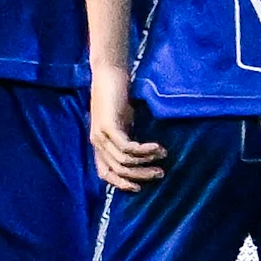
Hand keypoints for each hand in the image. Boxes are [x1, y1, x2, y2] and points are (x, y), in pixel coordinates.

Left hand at [90, 65, 161, 192]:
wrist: (109, 72)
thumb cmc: (118, 94)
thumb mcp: (124, 121)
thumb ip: (128, 136)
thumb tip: (145, 154)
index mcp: (99, 143)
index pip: (104, 172)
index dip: (120, 183)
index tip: (139, 188)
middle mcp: (97, 142)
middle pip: (118, 170)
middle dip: (141, 175)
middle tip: (160, 174)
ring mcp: (101, 135)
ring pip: (124, 161)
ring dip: (146, 162)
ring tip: (163, 157)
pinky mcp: (108, 126)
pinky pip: (127, 148)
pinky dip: (144, 150)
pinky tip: (157, 147)